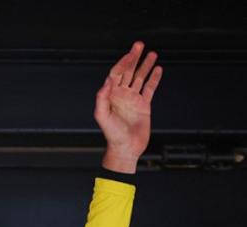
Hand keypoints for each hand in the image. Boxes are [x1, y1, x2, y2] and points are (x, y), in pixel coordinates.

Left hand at [94, 41, 162, 173]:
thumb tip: (107, 82)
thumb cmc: (112, 134)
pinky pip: (150, 88)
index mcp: (111, 95)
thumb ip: (102, 98)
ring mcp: (133, 99)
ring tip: (152, 53)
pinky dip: (154, 79)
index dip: (123, 63)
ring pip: (139, 77)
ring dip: (145, 65)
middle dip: (133, 58)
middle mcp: (121, 95)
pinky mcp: (144, 105)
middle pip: (127, 71)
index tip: (131, 54)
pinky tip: (158, 69)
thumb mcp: (103, 117)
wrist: (126, 148)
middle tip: (139, 45)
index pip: (116, 74)